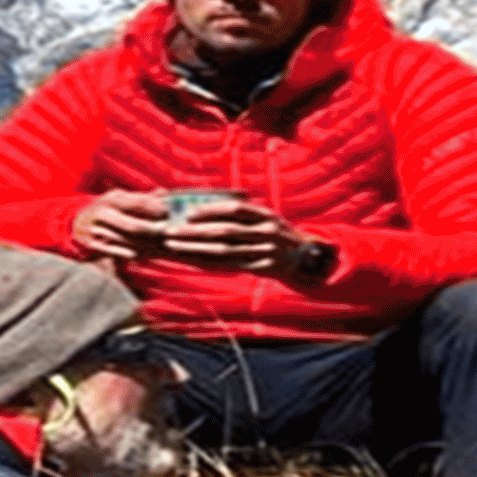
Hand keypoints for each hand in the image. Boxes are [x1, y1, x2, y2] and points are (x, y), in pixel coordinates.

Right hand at [68, 191, 172, 262]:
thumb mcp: (119, 198)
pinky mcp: (92, 244)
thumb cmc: (105, 209)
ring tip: (159, 245)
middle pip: (134, 226)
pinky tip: (140, 254)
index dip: (155, 209)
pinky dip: (129, 253)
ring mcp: (97, 230)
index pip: (138, 203)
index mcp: (111, 199)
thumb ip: (142, 197)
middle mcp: (103, 213)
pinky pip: (115, 251)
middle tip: (167, 233)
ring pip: (126, 241)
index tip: (169, 214)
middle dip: (153, 231)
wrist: (74, 224)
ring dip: (144, 245)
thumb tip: (164, 192)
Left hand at [148, 197, 290, 271]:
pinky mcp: (261, 269)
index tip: (188, 213)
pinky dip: (209, 263)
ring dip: (195, 249)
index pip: (235, 209)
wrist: (306, 260)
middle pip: (225, 231)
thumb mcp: (267, 218)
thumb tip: (204, 207)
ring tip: (174, 246)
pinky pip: (230, 266)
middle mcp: (266, 232)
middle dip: (195, 231)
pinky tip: (190, 261)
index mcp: (266, 215)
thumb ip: (243, 213)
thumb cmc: (278, 235)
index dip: (210, 210)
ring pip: (224, 251)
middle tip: (170, 231)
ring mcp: (265, 252)